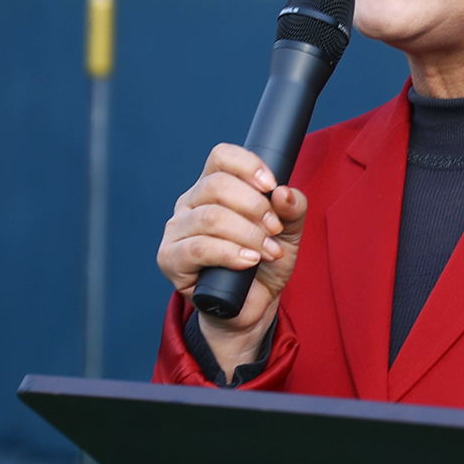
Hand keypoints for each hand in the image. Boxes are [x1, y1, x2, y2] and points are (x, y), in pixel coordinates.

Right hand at [157, 143, 307, 369]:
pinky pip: (198, 248)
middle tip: (275, 229)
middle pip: (216, 185)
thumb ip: (293, 210)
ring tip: (268, 251)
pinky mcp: (170, 259)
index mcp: (213, 187)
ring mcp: (177, 231)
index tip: (272, 185)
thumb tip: (284, 193)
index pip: (221, 157)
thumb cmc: (263, 263)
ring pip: (210, 217)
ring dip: (247, 234)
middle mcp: (190, 204)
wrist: (251, 307)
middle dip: (254, 206)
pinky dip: (229, 254)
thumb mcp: (288, 233)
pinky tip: (248, 262)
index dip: (247, 165)